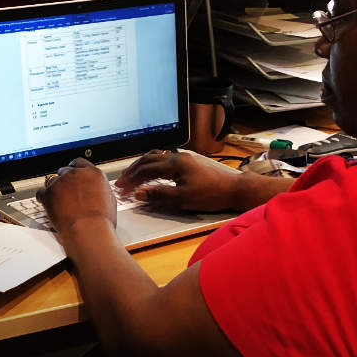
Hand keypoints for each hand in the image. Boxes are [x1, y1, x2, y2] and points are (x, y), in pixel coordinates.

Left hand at [36, 158, 116, 234]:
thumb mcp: (108, 199)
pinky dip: (44, 198)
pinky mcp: (48, 193)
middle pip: (64, 170)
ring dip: (54, 189)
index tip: (73, 177)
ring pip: (52, 180)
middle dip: (65, 180)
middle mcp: (76, 174)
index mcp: (93, 174)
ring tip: (59, 203)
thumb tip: (95, 190)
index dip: (75, 170)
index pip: (80, 163)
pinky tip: (49, 206)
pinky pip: (41, 192)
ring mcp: (61, 182)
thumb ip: (98, 188)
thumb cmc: (100, 221)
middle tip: (66, 193)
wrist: (88, 231)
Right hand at [115, 150, 240, 212]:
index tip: (122, 189)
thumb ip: (159, 195)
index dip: (131, 180)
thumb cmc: (212, 194)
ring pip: (156, 158)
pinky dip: (152, 166)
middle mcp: (178, 157)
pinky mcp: (189, 163)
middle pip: (148, 160)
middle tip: (121, 183)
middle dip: (132, 171)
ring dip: (142, 167)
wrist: (234, 189)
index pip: (145, 169)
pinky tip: (151, 173)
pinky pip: (164, 160)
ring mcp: (184, 159)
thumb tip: (139, 194)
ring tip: (132, 176)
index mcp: (175, 163)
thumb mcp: (183, 198)